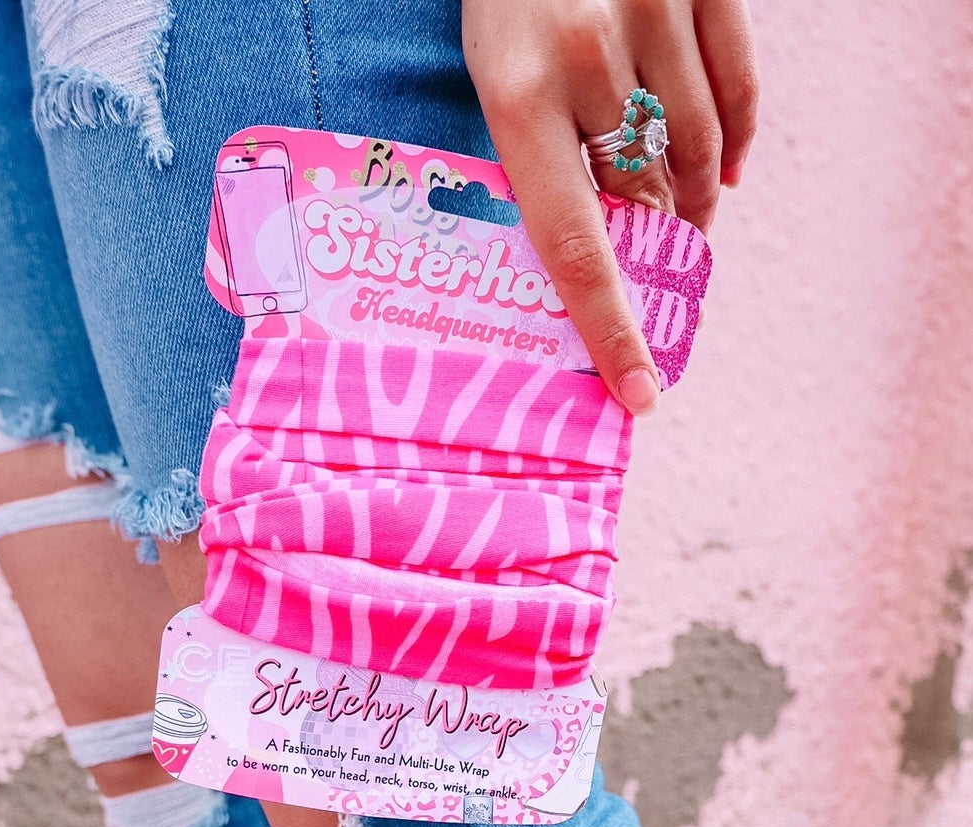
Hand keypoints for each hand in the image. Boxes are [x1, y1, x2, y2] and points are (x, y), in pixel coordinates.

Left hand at [463, 0, 757, 412]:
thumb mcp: (486, 69)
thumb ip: (530, 150)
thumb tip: (584, 252)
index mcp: (516, 94)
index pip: (573, 246)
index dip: (610, 328)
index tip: (640, 393)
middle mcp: (589, 58)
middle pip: (644, 199)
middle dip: (653, 249)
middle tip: (657, 279)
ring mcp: (652, 11)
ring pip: (695, 148)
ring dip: (694, 199)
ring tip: (686, 224)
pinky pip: (736, 84)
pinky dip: (735, 137)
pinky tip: (727, 170)